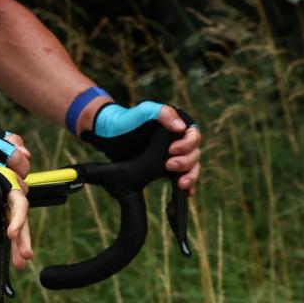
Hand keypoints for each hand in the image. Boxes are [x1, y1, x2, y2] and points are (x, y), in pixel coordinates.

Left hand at [81, 102, 201, 192]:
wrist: (109, 134)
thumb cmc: (127, 120)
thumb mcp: (144, 111)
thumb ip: (163, 113)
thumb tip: (181, 127)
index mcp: (176, 126)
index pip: (194, 136)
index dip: (188, 144)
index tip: (172, 150)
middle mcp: (177, 141)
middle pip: (195, 154)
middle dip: (186, 162)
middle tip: (169, 165)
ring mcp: (172, 155)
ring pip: (192, 167)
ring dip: (190, 176)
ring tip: (180, 183)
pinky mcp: (165, 168)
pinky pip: (182, 177)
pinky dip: (188, 185)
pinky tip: (186, 192)